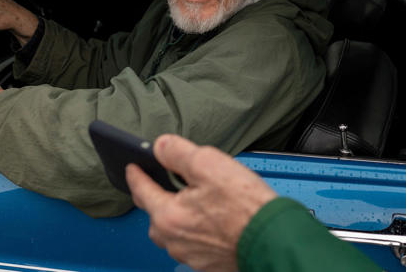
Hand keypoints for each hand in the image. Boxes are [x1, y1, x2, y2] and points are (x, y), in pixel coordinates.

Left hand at [126, 134, 277, 271]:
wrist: (274, 239)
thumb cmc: (246, 206)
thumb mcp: (209, 164)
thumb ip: (179, 152)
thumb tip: (160, 146)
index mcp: (169, 215)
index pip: (141, 191)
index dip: (135, 175)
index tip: (132, 168)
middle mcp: (175, 240)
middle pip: (155, 216)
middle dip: (155, 198)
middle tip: (163, 183)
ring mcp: (191, 255)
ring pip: (173, 233)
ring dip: (176, 216)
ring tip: (192, 201)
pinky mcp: (209, 263)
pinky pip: (192, 244)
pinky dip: (195, 231)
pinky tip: (210, 220)